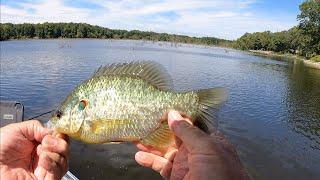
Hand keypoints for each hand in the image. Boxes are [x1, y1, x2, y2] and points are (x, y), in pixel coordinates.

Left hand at [0, 120, 68, 179]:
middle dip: (60, 144)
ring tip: (42, 151)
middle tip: (47, 142)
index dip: (60, 136)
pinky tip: (43, 159)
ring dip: (56, 153)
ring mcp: (44, 170)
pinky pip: (57, 173)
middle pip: (65, 151)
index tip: (56, 132)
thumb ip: (37, 127)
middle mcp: (43, 158)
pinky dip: (53, 164)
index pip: (59, 140)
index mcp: (38, 146)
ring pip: (64, 162)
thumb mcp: (18, 130)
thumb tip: (52, 131)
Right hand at [135, 110, 249, 179]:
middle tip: (145, 119)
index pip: (191, 123)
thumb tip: (173, 114)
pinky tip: (139, 156)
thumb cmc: (221, 175)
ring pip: (165, 150)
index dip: (177, 115)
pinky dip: (149, 160)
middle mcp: (197, 151)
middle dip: (160, 128)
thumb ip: (189, 131)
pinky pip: (161, 165)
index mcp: (209, 140)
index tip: (162, 106)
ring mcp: (186, 164)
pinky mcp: (176, 176)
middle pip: (175, 135)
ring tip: (137, 135)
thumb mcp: (207, 148)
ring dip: (151, 144)